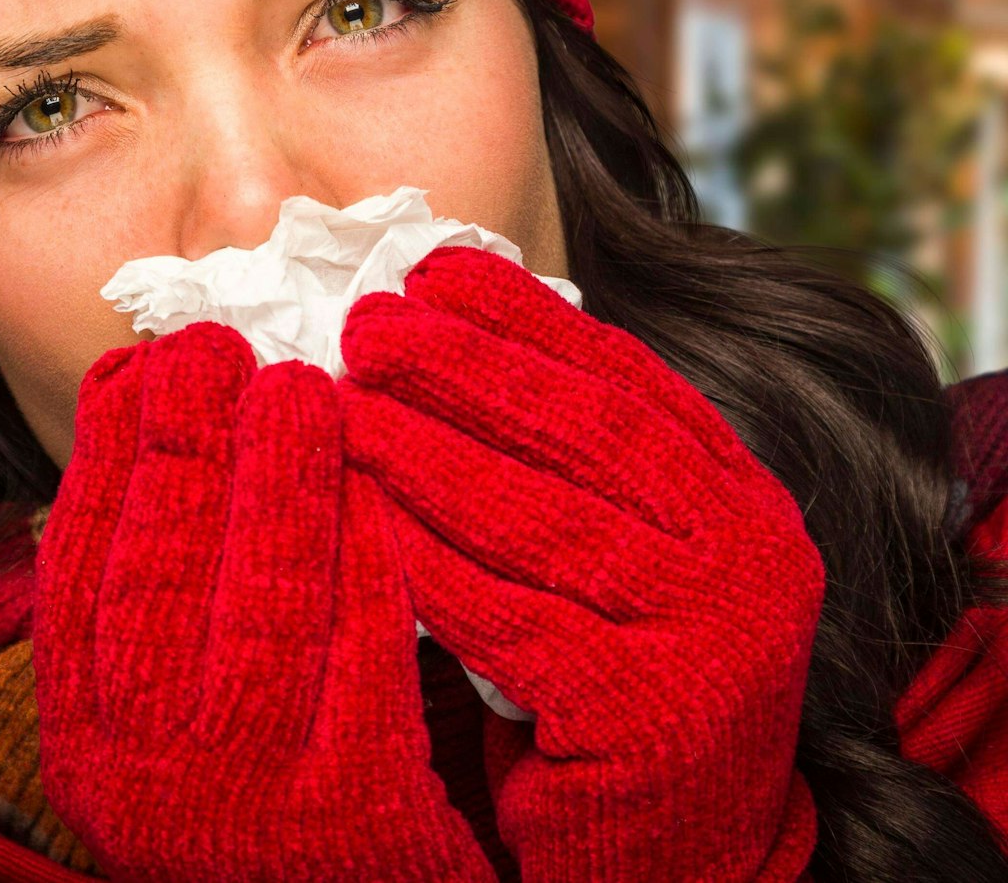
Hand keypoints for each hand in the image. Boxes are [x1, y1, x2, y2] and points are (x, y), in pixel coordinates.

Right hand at [32, 321, 495, 882]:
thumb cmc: (241, 801)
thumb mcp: (153, 722)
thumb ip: (142, 607)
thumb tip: (143, 424)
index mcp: (83, 736)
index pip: (78, 567)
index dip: (108, 452)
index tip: (139, 364)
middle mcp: (143, 770)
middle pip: (159, 569)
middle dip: (186, 439)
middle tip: (218, 345)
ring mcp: (247, 792)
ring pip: (260, 601)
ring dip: (277, 478)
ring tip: (299, 387)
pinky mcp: (352, 808)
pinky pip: (363, 651)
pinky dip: (368, 554)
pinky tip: (378, 483)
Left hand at [336, 246, 823, 882]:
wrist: (673, 854)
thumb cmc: (611, 685)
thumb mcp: (616, 560)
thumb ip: (568, 467)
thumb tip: (446, 335)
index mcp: (742, 500)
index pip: (627, 381)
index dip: (527, 318)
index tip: (435, 267)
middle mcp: (749, 557)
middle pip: (588, 432)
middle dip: (468, 366)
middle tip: (368, 321)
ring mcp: (714, 636)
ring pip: (544, 519)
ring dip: (429, 452)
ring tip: (341, 402)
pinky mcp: (651, 715)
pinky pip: (511, 620)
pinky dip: (429, 562)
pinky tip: (362, 516)